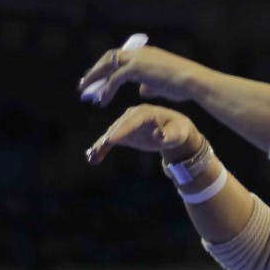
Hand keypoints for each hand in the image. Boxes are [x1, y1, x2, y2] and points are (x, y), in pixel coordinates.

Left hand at [78, 45, 208, 106]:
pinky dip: (107, 90)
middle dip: (96, 70)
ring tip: (85, 92)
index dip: (108, 66)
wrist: (191, 81)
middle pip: (110, 57)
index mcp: (146, 53)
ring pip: (109, 65)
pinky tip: (102, 101)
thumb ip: (149, 85)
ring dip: (95, 78)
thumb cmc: (182, 85)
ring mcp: (137, 58)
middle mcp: (140, 52)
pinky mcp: (136, 68)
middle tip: (84, 83)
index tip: (98, 77)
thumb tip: (141, 90)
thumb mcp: (163, 85)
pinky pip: (115, 79)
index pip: (121, 56)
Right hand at [85, 104, 201, 165]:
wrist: (173, 131)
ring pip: (111, 133)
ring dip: (101, 145)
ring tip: (92, 156)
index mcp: (147, 112)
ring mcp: (127, 122)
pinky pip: (110, 139)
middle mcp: (134, 114)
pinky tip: (92, 157)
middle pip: (119, 126)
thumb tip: (158, 135)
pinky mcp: (123, 131)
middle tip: (99, 149)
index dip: (122, 130)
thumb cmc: (177, 131)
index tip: (111, 140)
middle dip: (109, 138)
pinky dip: (101, 147)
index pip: (133, 121)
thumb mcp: (177, 134)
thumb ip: (168, 135)